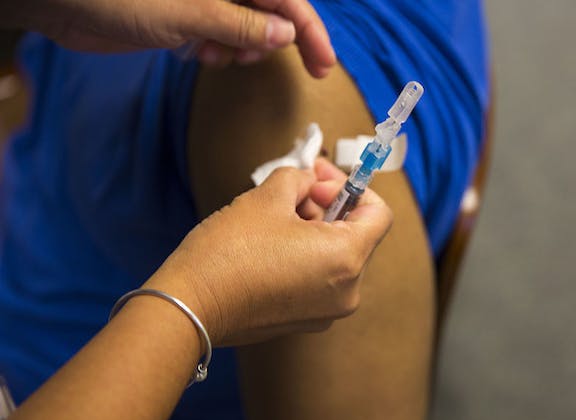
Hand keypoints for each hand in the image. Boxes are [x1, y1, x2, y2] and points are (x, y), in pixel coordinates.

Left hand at [1, 0, 334, 76]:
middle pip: (269, 11)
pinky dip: (220, 50)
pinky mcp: (185, 16)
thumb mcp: (189, 13)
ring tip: (222, 58)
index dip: (309, 30)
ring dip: (244, 49)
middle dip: (275, 41)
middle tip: (278, 68)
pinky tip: (204, 56)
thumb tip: (285, 36)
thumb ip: (241, 25)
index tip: (324, 65)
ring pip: (246, 27)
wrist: (62, 3)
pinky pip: (220, 35)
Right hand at [144, 159, 392, 345]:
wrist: (190, 306)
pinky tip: (273, 243)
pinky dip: (306, 256)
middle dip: (328, 205)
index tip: (320, 178)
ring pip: (336, 257)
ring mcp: (326, 312)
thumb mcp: (268, 197)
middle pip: (356, 236)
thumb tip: (310, 181)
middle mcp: (347, 292)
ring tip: (278, 214)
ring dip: (315, 229)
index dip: (352, 188)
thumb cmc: (229, 252)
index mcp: (347, 259)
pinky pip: (319, 279)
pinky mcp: (305, 321)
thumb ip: (300, 179)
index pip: (379, 215)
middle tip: (297, 187)